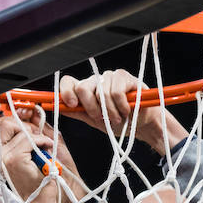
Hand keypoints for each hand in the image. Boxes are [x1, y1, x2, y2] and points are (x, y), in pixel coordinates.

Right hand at [0, 108, 85, 202]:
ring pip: (15, 128)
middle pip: (2, 123)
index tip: (28, 115)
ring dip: (35, 134)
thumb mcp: (44, 149)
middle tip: (38, 137)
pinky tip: (47, 150)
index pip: (0, 126)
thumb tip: (32, 113)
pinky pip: (27, 139)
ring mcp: (3, 159)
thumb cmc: (55, 181)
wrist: (62, 199)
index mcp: (2, 155)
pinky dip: (42, 140)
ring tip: (45, 148)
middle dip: (24, 123)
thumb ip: (36, 131)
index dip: (15, 117)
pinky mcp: (13, 161)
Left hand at [56, 69, 188, 154]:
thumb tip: (60, 109)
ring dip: (110, 111)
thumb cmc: (120, 122)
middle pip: (83, 87)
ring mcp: (111, 77)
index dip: (66, 92)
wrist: (142, 125)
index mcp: (87, 90)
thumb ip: (79, 113)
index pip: (69, 82)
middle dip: (92, 108)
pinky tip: (126, 110)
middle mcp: (97, 81)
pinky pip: (116, 91)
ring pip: (101, 92)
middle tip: (102, 119)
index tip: (71, 104)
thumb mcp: (95, 121)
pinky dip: (121, 106)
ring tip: (118, 118)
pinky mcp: (125, 77)